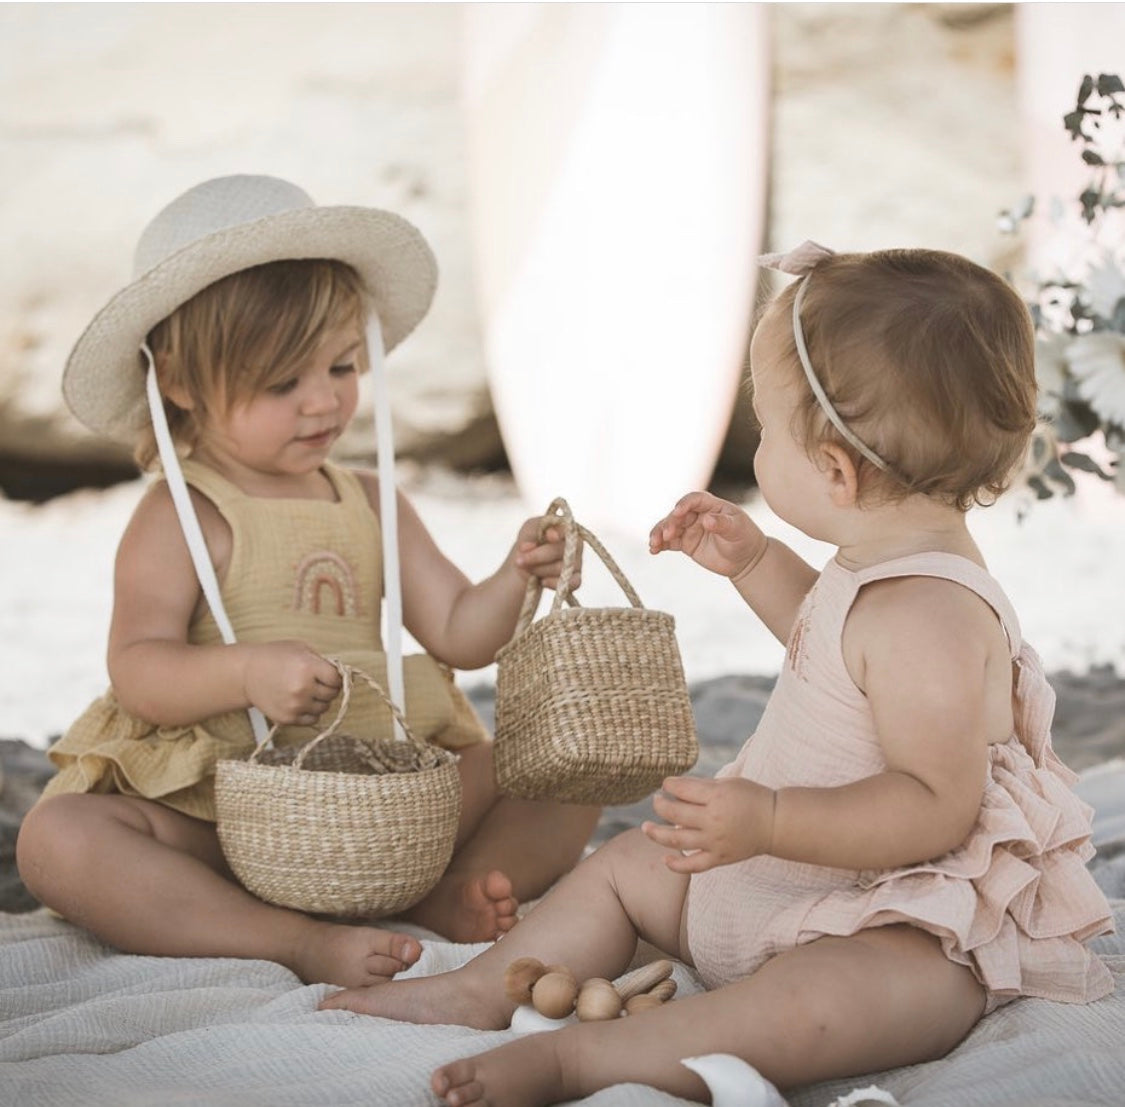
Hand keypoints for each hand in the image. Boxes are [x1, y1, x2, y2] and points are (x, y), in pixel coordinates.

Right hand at [241, 640, 342, 726]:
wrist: (246, 673)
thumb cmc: (275, 657)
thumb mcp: (301, 649)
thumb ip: (322, 661)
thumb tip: (342, 674)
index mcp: (308, 668)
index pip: (337, 679)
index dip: (336, 676)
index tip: (329, 675)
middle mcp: (302, 688)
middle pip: (332, 694)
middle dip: (328, 688)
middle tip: (317, 682)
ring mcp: (295, 705)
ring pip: (323, 708)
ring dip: (319, 700)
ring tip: (306, 690)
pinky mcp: (287, 718)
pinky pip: (312, 719)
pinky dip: (310, 712)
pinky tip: (300, 701)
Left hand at [512, 520, 581, 592]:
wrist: (525, 564)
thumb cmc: (529, 541)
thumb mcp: (529, 529)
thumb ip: (537, 529)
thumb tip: (546, 538)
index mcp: (566, 528)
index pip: (567, 529)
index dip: (559, 533)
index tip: (549, 536)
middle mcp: (576, 544)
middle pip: (562, 550)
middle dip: (537, 556)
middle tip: (519, 560)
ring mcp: (578, 562)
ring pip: (562, 568)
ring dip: (540, 570)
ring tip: (528, 569)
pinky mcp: (576, 579)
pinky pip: (569, 583)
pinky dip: (553, 583)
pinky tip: (542, 581)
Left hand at [642, 775, 774, 873]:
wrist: (775, 823)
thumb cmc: (751, 797)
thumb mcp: (728, 783)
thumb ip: (702, 786)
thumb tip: (675, 789)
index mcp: (716, 797)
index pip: (681, 790)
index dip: (669, 785)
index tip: (666, 784)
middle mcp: (713, 820)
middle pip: (675, 814)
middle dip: (660, 805)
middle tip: (656, 801)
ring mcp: (715, 842)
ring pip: (677, 840)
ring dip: (657, 834)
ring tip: (645, 828)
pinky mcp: (719, 858)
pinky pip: (694, 866)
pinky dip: (677, 865)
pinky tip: (665, 858)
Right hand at [649, 492, 766, 579]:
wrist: (744, 559)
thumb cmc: (744, 538)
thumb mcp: (737, 530)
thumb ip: (722, 524)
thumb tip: (707, 520)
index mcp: (711, 505)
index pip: (694, 499)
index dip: (684, 504)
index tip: (677, 512)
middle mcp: (697, 514)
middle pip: (677, 514)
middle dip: (669, 523)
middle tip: (667, 535)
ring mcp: (689, 528)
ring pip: (669, 527)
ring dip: (659, 533)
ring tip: (653, 544)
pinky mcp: (685, 543)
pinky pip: (669, 542)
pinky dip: (659, 545)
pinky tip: (653, 550)